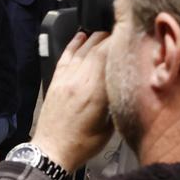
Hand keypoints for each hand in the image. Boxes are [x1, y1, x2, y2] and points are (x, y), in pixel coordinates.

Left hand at [31, 31, 114, 172]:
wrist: (52, 149)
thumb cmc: (82, 143)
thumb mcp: (109, 126)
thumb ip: (115, 101)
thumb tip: (121, 82)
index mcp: (94, 94)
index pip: (107, 59)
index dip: (118, 46)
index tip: (127, 40)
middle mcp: (78, 82)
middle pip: (95, 51)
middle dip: (109, 39)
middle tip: (121, 33)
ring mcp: (64, 80)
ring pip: (81, 51)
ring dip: (93, 39)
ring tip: (105, 31)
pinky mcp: (55, 81)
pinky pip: (65, 57)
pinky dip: (73, 44)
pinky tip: (80, 36)